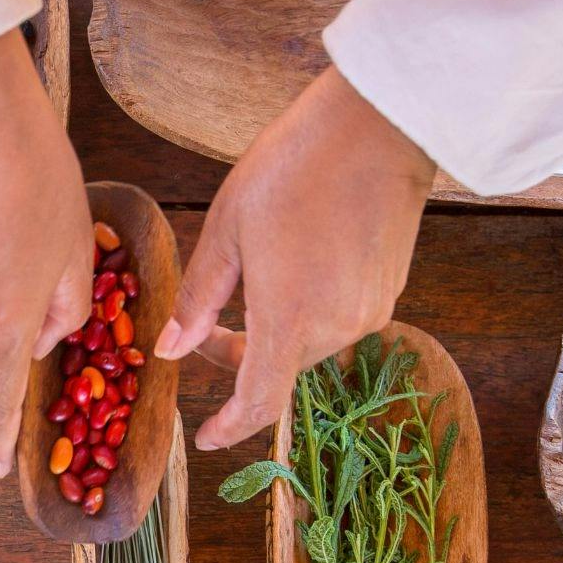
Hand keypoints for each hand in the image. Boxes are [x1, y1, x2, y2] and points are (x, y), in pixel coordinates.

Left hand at [156, 65, 436, 449]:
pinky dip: (305, 313)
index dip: (228, 428)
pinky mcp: (389, 290)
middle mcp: (337, 328)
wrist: (378, 125)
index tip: (203, 437)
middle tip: (207, 329)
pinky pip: (336, 319)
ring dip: (272, 334)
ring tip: (249, 285)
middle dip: (238, 360)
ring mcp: (370, 311)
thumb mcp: (226, 232)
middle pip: (277, 370)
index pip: (258, 403)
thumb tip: (172, 351)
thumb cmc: (291, 169)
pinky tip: (291, 268)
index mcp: (290, 321)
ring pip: (306, 345)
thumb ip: (199, 300)